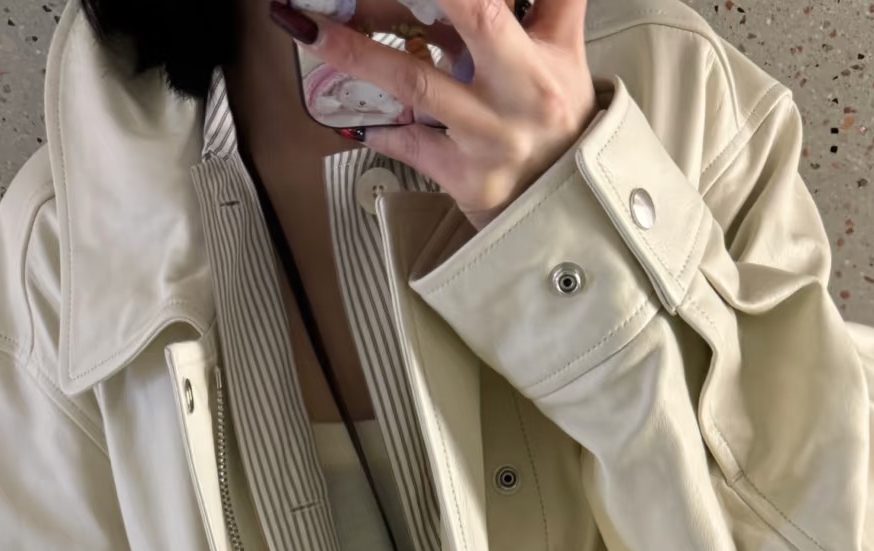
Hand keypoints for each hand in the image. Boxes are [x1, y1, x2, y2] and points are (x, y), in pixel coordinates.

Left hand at [271, 0, 597, 230]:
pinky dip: (380, 127)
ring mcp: (490, 140)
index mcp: (540, 58)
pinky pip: (410, 145)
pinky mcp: (466, 180)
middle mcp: (519, 95)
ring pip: (418, 83)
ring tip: (307, 29)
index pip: (494, 3)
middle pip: (471, 18)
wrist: (567, 207)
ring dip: (357, 52)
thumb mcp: (563, 51)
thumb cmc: (558, 118)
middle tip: (327, 1)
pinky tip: (356, 116)